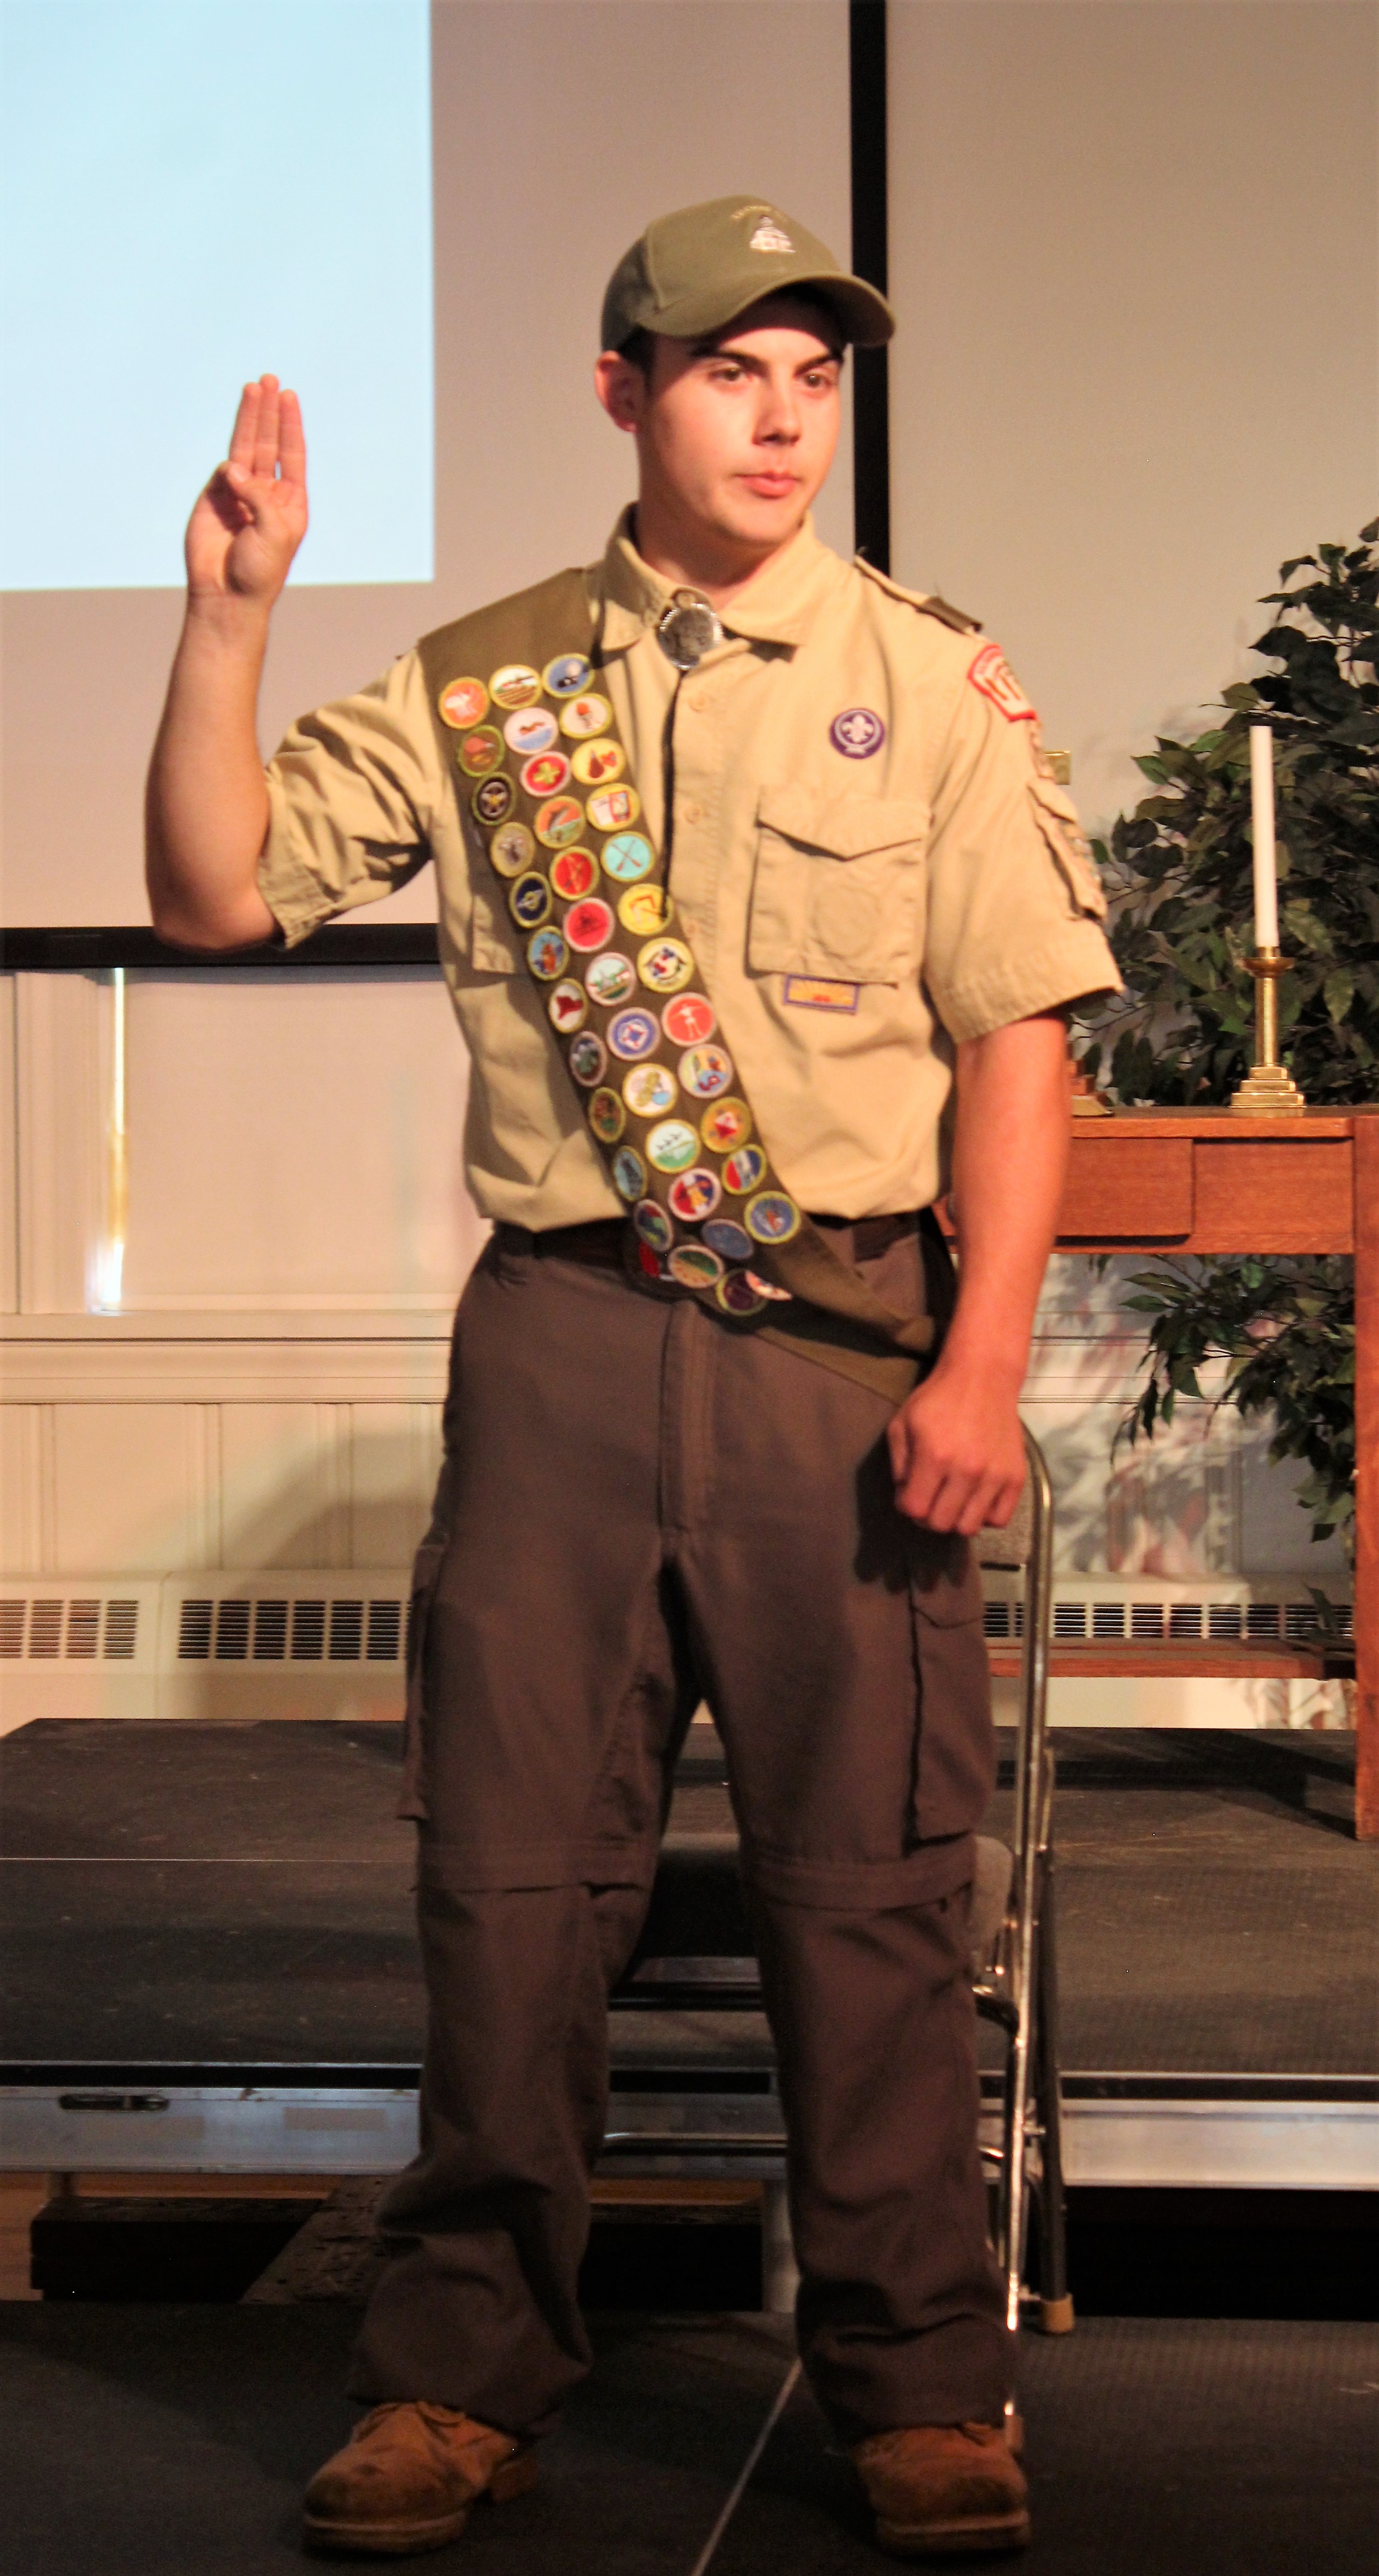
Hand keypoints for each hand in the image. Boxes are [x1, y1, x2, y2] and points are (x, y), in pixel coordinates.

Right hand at [185, 375, 307, 607]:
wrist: (226, 594)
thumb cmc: (259, 570)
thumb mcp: (274, 531)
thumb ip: (258, 495)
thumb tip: (232, 467)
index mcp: (289, 501)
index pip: (291, 453)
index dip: (289, 424)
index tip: (288, 396)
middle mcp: (265, 492)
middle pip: (267, 442)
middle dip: (268, 412)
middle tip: (269, 380)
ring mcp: (238, 493)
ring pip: (244, 448)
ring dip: (248, 418)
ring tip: (252, 388)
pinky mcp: (214, 497)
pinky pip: (222, 471)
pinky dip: (228, 468)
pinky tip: (232, 477)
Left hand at [887, 1359, 1026, 1533]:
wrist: (983, 1378)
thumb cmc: (938, 1399)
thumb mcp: (902, 1423)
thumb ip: (899, 1464)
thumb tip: (906, 1497)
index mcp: (934, 1457)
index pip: (915, 1510)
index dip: (906, 1506)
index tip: (909, 1493)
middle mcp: (966, 1471)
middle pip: (941, 1524)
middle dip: (928, 1516)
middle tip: (930, 1498)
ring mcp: (995, 1476)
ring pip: (969, 1527)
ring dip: (955, 1518)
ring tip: (953, 1499)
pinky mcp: (1016, 1477)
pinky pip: (999, 1519)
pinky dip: (984, 1515)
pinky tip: (976, 1497)